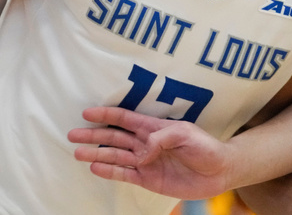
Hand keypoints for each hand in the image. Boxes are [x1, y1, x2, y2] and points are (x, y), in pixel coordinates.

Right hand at [68, 106, 235, 199]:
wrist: (219, 171)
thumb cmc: (205, 147)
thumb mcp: (186, 134)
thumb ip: (162, 138)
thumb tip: (141, 151)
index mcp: (153, 127)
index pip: (124, 118)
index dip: (106, 115)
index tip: (87, 113)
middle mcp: (145, 143)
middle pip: (114, 137)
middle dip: (93, 135)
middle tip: (72, 135)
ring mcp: (145, 161)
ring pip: (115, 156)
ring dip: (96, 154)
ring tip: (77, 153)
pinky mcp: (148, 179)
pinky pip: (125, 174)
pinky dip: (110, 171)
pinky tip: (95, 167)